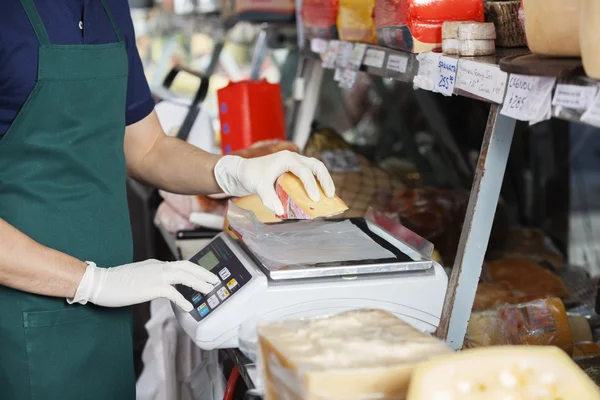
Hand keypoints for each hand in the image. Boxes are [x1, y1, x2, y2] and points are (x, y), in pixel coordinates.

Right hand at [68, 260, 218, 311]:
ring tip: (210, 290)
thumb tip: (164, 287)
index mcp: (156, 264)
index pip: (181, 265)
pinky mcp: (151, 287)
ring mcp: (156, 275)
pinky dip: (183, 299)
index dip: (195, 270)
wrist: (100, 283)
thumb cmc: (116, 282)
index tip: (205, 276)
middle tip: (215, 280)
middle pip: (187, 266)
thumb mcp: (139, 276)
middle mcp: (159, 266)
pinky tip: (189, 306)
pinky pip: (173, 292)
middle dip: (203, 273)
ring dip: (199, 282)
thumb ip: (153, 278)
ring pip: (185, 275)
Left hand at [214, 151, 335, 214]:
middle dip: (325, 180)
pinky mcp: (294, 169)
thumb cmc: (251, 175)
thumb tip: (280, 211)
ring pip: (316, 167)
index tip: (315, 199)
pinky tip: (319, 194)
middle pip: (316, 165)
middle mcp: (293, 158)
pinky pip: (311, 173)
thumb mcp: (258, 187)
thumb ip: (269, 198)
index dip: (311, 185)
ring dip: (324, 180)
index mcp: (287, 159)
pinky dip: (317, 182)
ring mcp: (295, 162)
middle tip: (330, 195)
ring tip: (330, 195)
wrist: (243, 170)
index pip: (304, 171)